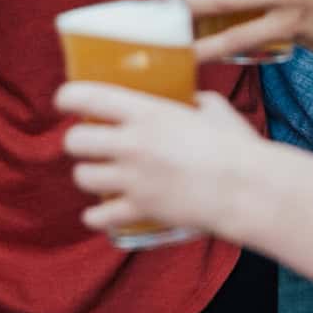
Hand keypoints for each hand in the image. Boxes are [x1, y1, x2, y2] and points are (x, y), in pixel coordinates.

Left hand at [57, 85, 255, 238]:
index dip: (66, 96)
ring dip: (86, 175)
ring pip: (83, 177)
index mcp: (146, 112)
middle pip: (74, 141)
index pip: (87, 96)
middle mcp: (132, 144)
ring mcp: (133, 179)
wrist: (247, 189)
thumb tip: (187, 100)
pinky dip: (95, 217)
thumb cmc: (235, 145)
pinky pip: (102, 216)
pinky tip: (96, 214)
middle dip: (76, 141)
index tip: (64, 99)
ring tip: (96, 173)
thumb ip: (191, 101)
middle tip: (86, 141)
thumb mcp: (212, 107)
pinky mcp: (142, 210)